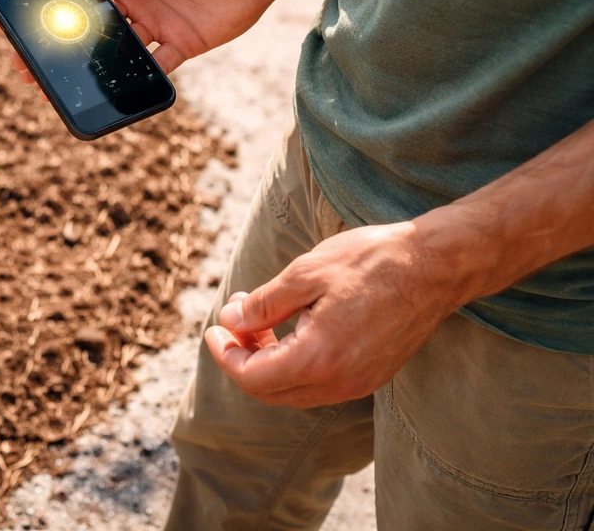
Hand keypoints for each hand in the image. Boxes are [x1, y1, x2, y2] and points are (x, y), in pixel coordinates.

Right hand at [11, 0, 286, 90]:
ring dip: (91, 70)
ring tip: (62, 88)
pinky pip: (157, 68)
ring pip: (116, 53)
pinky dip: (141, 82)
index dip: (51, 6)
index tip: (22, 22)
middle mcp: (133, 0)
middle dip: (57, 47)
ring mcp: (155, 24)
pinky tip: (119, 95)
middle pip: (88, 28)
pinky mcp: (182, 44)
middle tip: (26, 68)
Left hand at [204, 222, 463, 408]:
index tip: (213, 329)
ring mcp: (360, 383)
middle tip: (234, 321)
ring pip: (295, 391)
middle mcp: (340, 383)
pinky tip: (293, 327)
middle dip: (243, 358)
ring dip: (268, 362)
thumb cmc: (372, 261)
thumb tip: (231, 320)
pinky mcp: (373, 376)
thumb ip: (263, 304)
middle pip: (270, 391)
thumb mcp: (305, 273)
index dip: (225, 355)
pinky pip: (320, 384)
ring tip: (260, 319)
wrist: (438, 265)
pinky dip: (295, 363)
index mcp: (318, 358)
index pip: (252, 377)